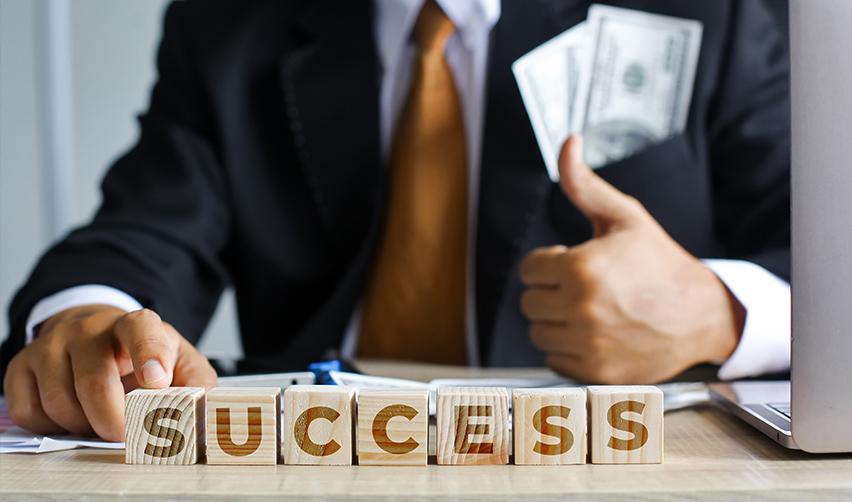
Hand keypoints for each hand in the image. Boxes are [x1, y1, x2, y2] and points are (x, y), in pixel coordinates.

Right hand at [3, 306, 216, 440]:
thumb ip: (196, 382)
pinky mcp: (21, 366)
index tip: (156, 381)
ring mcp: (50, 346)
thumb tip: (202, 407)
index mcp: (134, 324)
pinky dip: (52, 427)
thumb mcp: (179, 360)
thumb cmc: (141, 354)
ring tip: (101, 421)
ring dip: (84, 426)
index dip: (149, 355)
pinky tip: (72, 417)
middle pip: (94, 381)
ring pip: (60, 402)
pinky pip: (30, 412)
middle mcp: (88, 330)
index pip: (142, 331)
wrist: (92, 333)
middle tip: (126, 435)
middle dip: (112, 419)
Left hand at [520, 136, 743, 383]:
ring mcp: (589, 345)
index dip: (550, 263)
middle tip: (584, 286)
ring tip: (589, 310)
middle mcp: (581, 309)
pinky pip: (554, 361)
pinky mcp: (596, 373)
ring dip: (556, 321)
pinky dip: (568, 349)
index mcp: (582, 268)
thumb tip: (567, 143)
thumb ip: (584, 184)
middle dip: (550, 292)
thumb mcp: (624, 216)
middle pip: (529, 303)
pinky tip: (595, 333)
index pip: (529, 270)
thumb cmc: (659, 263)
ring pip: (538, 333)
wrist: (702, 314)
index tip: (574, 262)